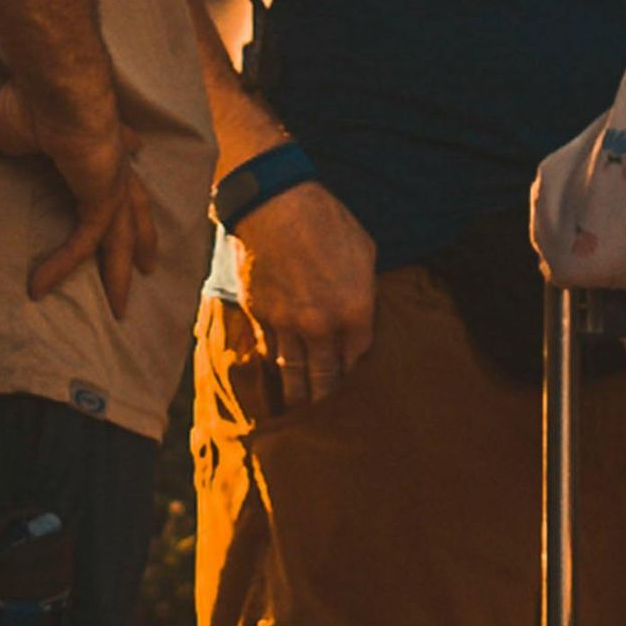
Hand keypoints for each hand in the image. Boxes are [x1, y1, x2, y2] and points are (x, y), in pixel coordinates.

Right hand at [0, 79, 157, 317]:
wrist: (55, 83)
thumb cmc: (28, 96)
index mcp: (96, 144)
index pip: (115, 167)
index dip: (121, 176)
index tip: (132, 167)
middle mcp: (112, 165)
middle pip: (133, 213)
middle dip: (140, 242)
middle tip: (148, 270)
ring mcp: (111, 184)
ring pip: (122, 238)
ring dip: (121, 271)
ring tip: (120, 306)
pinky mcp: (101, 198)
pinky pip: (83, 243)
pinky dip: (62, 265)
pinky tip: (37, 287)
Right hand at [227, 176, 375, 404]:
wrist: (273, 204)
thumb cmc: (326, 221)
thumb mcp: (364, 251)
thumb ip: (364, 292)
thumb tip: (362, 316)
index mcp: (355, 310)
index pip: (359, 359)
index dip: (358, 375)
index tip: (358, 388)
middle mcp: (321, 325)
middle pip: (327, 378)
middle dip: (330, 402)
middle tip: (331, 420)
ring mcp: (287, 324)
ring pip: (293, 373)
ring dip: (299, 397)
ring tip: (301, 416)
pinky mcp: (260, 315)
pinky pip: (269, 352)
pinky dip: (275, 367)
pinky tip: (277, 380)